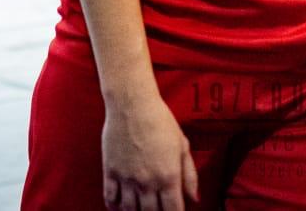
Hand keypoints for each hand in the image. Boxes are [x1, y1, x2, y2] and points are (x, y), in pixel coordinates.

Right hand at [101, 92, 198, 210]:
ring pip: (130, 210)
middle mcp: (148, 181)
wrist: (132, 104)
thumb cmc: (160, 121)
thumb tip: (194, 199)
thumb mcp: (182, 144)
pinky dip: (114, 207)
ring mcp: (127, 178)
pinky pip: (110, 198)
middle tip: (157, 209)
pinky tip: (120, 207)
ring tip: (141, 209)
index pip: (173, 210)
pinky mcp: (110, 171)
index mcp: (168, 176)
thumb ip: (189, 174)